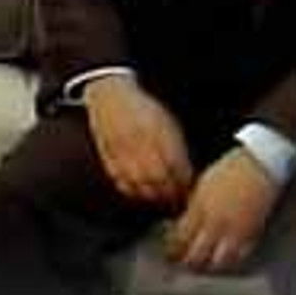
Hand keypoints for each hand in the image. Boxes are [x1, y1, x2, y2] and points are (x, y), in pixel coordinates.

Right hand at [83, 75, 192, 208]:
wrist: (111, 94)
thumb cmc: (144, 110)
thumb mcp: (166, 122)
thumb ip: (176, 148)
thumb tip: (186, 176)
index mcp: (157, 129)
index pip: (175, 165)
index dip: (183, 182)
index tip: (188, 190)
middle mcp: (139, 139)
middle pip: (157, 177)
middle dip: (169, 193)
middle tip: (176, 200)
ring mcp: (121, 147)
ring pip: (138, 182)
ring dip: (151, 196)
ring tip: (159, 199)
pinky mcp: (107, 153)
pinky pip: (119, 179)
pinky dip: (131, 190)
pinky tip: (139, 192)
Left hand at [164, 147, 280, 273]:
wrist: (259, 166)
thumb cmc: (229, 170)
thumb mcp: (202, 185)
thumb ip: (192, 207)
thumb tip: (180, 224)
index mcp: (201, 208)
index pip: (181, 238)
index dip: (172, 249)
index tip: (168, 252)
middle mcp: (217, 223)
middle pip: (197, 255)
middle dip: (186, 262)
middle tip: (181, 264)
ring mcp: (236, 232)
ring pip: (218, 263)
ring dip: (207, 267)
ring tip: (201, 266)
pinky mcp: (252, 235)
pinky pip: (238, 258)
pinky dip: (228, 263)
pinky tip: (223, 262)